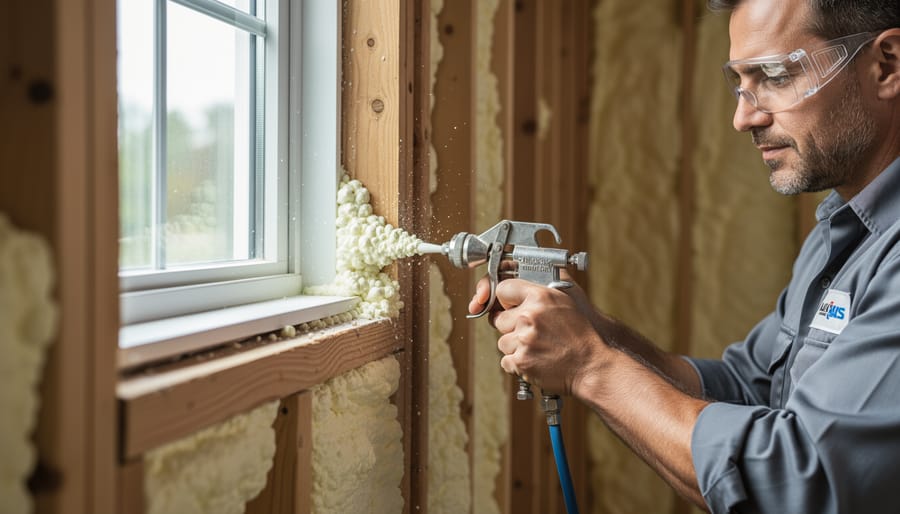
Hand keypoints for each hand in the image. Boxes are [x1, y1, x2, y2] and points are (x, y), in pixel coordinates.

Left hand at [491, 279, 604, 395]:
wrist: (591, 366)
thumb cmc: (582, 336)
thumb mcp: (567, 301)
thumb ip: (541, 292)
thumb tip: (518, 288)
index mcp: (540, 297)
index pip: (503, 289)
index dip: (506, 299)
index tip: (510, 306)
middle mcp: (530, 316)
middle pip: (499, 319)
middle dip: (511, 326)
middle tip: (531, 332)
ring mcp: (524, 340)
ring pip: (502, 342)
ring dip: (515, 347)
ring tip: (537, 347)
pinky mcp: (521, 361)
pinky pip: (506, 360)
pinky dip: (518, 363)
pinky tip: (536, 359)